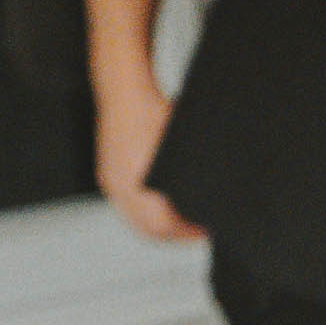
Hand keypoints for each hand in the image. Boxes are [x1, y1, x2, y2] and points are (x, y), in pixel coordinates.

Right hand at [92, 56, 204, 243]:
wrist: (124, 89)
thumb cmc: (155, 111)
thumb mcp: (185, 143)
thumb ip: (197, 170)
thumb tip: (219, 188)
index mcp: (140, 185)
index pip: (163, 225)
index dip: (186, 232)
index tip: (203, 230)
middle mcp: (121, 189)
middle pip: (148, 230)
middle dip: (173, 235)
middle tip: (195, 231)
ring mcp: (111, 183)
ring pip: (133, 219)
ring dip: (156, 226)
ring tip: (179, 222)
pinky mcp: (107, 175)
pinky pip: (123, 204)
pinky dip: (141, 211)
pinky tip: (156, 205)